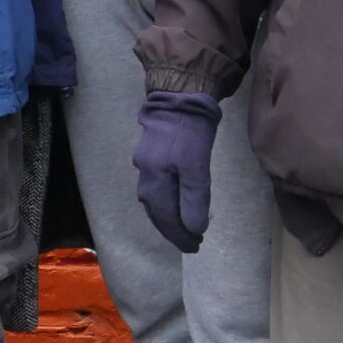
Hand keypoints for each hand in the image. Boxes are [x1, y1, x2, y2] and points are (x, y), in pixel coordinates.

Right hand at [132, 91, 221, 254]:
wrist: (179, 97)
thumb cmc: (190, 132)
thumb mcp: (196, 165)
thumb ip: (194, 198)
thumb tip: (194, 229)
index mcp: (155, 181)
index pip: (167, 218)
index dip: (181, 234)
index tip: (196, 246)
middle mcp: (145, 177)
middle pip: (157, 213)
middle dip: (174, 230)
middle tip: (192, 243)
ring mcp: (145, 166)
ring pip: (154, 202)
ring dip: (168, 218)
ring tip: (182, 229)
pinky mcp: (151, 156)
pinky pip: (155, 189)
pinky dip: (165, 203)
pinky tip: (172, 203)